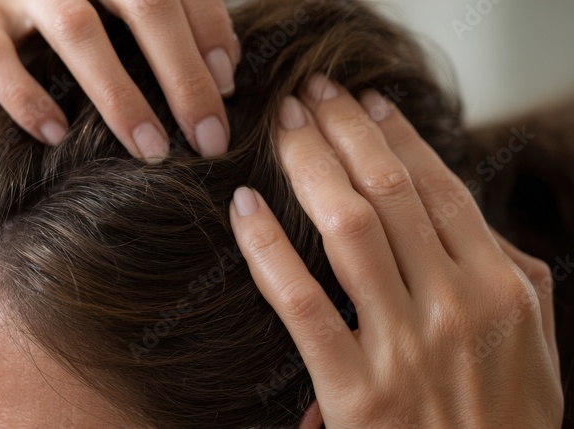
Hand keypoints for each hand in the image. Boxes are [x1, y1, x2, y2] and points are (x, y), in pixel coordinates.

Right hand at [0, 0, 240, 158]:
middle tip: (208, 138)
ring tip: (151, 149)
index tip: (230, 90)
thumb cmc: (62, 38)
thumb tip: (226, 77)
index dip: (210, 33)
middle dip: (182, 74)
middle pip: (142, 2)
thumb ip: (171, 35)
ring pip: (75, 27)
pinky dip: (27, 99)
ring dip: (120, 95)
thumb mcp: (120, 28)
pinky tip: (56, 135)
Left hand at [228, 75, 561, 426]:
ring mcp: (406, 346)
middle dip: (344, 132)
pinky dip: (269, 249)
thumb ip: (505, 276)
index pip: (440, 189)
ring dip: (308, 166)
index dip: (397, 137)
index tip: (364, 104)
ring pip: (349, 228)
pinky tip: (246, 209)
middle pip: (391, 192)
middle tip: (311, 94)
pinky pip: (301, 302)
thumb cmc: (506, 421)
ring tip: (282, 128)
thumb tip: (466, 221)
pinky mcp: (357, 389)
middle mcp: (457, 305)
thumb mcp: (531, 344)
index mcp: (502, 287)